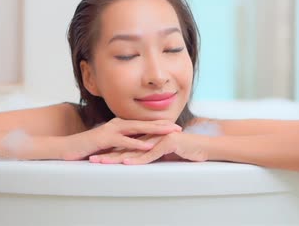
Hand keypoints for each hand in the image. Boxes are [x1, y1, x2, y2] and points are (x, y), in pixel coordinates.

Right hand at [61, 118, 180, 160]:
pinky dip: (137, 143)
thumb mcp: (110, 145)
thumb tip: (136, 147)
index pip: (144, 124)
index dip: (160, 125)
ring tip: (170, 133)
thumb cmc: (89, 148)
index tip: (175, 127)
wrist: (67, 148)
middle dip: (163, 125)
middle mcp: (118, 124)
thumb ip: (123, 143)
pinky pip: (124, 141)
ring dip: (155, 130)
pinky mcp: (105, 138)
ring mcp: (112, 130)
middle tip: (179, 128)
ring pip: (138, 129)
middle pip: (145, 123)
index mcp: (120, 125)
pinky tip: (148, 146)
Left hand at [88, 132, 208, 164]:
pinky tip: (126, 163)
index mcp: (150, 137)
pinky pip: (150, 154)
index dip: (112, 150)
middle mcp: (152, 136)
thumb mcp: (166, 153)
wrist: (205, 147)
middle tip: (93, 159)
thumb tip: (143, 160)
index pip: (127, 144)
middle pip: (126, 146)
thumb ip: (154, 154)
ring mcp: (159, 138)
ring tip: (103, 162)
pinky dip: (137, 159)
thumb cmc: (188, 150)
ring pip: (134, 150)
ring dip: (117, 157)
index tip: (98, 156)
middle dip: (108, 153)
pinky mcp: (167, 144)